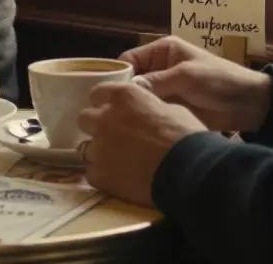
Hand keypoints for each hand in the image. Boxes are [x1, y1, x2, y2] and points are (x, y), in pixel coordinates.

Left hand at [77, 82, 206, 207]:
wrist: (188, 170)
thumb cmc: (185, 135)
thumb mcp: (170, 108)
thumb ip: (146, 107)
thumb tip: (143, 113)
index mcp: (123, 97)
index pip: (97, 93)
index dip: (105, 103)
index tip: (114, 111)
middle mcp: (104, 118)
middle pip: (85, 118)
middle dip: (96, 126)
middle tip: (114, 136)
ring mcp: (99, 147)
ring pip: (86, 148)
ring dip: (100, 152)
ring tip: (118, 162)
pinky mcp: (99, 174)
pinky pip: (92, 173)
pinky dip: (103, 176)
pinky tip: (120, 180)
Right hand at [120, 35, 271, 132]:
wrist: (248, 103)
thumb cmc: (219, 79)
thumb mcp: (186, 75)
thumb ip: (156, 81)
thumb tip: (126, 90)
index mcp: (162, 51)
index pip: (129, 59)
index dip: (116, 74)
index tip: (104, 92)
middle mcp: (159, 68)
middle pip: (130, 80)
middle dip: (120, 93)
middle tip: (105, 111)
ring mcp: (164, 90)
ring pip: (139, 98)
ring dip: (131, 108)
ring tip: (114, 123)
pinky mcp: (171, 108)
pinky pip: (151, 112)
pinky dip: (143, 118)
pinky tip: (131, 129)